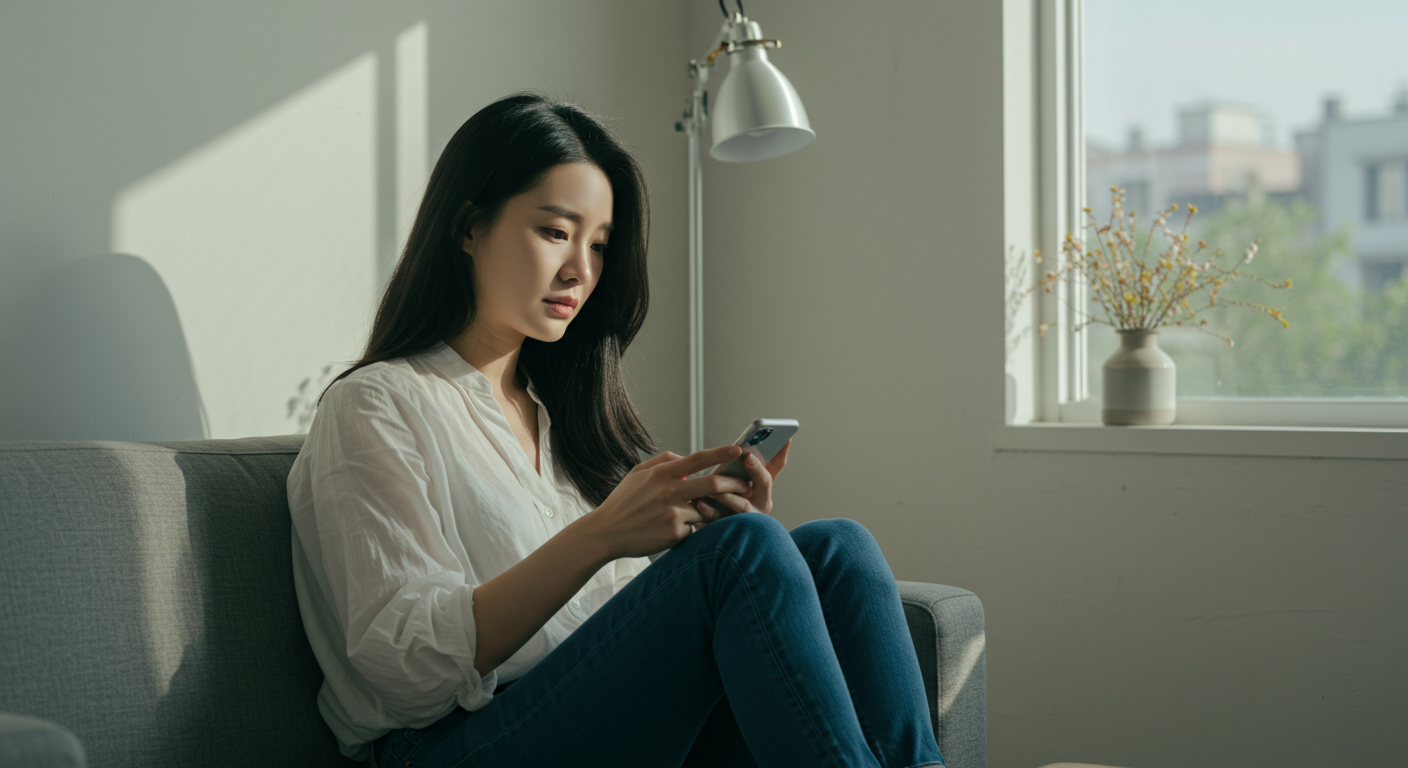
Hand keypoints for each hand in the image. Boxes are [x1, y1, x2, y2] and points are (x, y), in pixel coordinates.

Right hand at [585, 445, 750, 558]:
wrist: (605, 533)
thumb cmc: (623, 501)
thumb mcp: (638, 473)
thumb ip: (663, 461)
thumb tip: (686, 458)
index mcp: (661, 474)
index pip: (697, 459)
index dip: (720, 453)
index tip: (738, 449)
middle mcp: (669, 492)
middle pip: (712, 484)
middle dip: (733, 484)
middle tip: (744, 485)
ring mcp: (672, 513)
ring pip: (706, 509)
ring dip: (714, 510)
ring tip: (719, 510)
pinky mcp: (674, 533)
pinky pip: (695, 528)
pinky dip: (694, 527)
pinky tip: (684, 528)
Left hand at [696, 439, 789, 518]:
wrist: (708, 527)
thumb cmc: (720, 496)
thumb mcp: (731, 477)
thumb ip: (737, 464)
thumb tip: (739, 445)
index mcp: (762, 486)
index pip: (777, 465)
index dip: (781, 452)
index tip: (784, 439)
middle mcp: (760, 502)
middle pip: (765, 484)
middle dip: (757, 470)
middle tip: (748, 457)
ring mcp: (748, 518)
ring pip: (744, 507)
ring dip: (729, 496)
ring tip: (714, 488)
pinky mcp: (730, 528)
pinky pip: (721, 520)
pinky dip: (711, 512)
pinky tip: (701, 504)